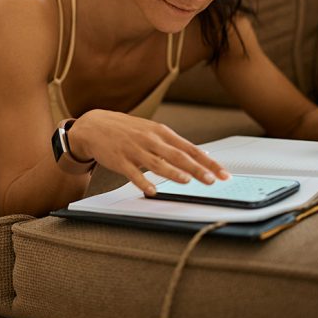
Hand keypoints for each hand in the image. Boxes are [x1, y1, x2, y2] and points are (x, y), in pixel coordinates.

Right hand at [69, 109, 230, 196]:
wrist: (94, 126)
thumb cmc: (127, 130)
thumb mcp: (152, 130)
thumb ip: (174, 143)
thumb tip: (200, 155)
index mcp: (161, 132)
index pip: (190, 148)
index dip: (208, 161)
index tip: (223, 173)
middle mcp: (150, 140)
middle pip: (177, 156)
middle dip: (197, 169)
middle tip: (212, 180)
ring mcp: (134, 150)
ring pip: (157, 163)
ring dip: (173, 172)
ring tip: (187, 181)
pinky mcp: (120, 161)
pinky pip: (133, 173)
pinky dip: (143, 182)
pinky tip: (152, 191)